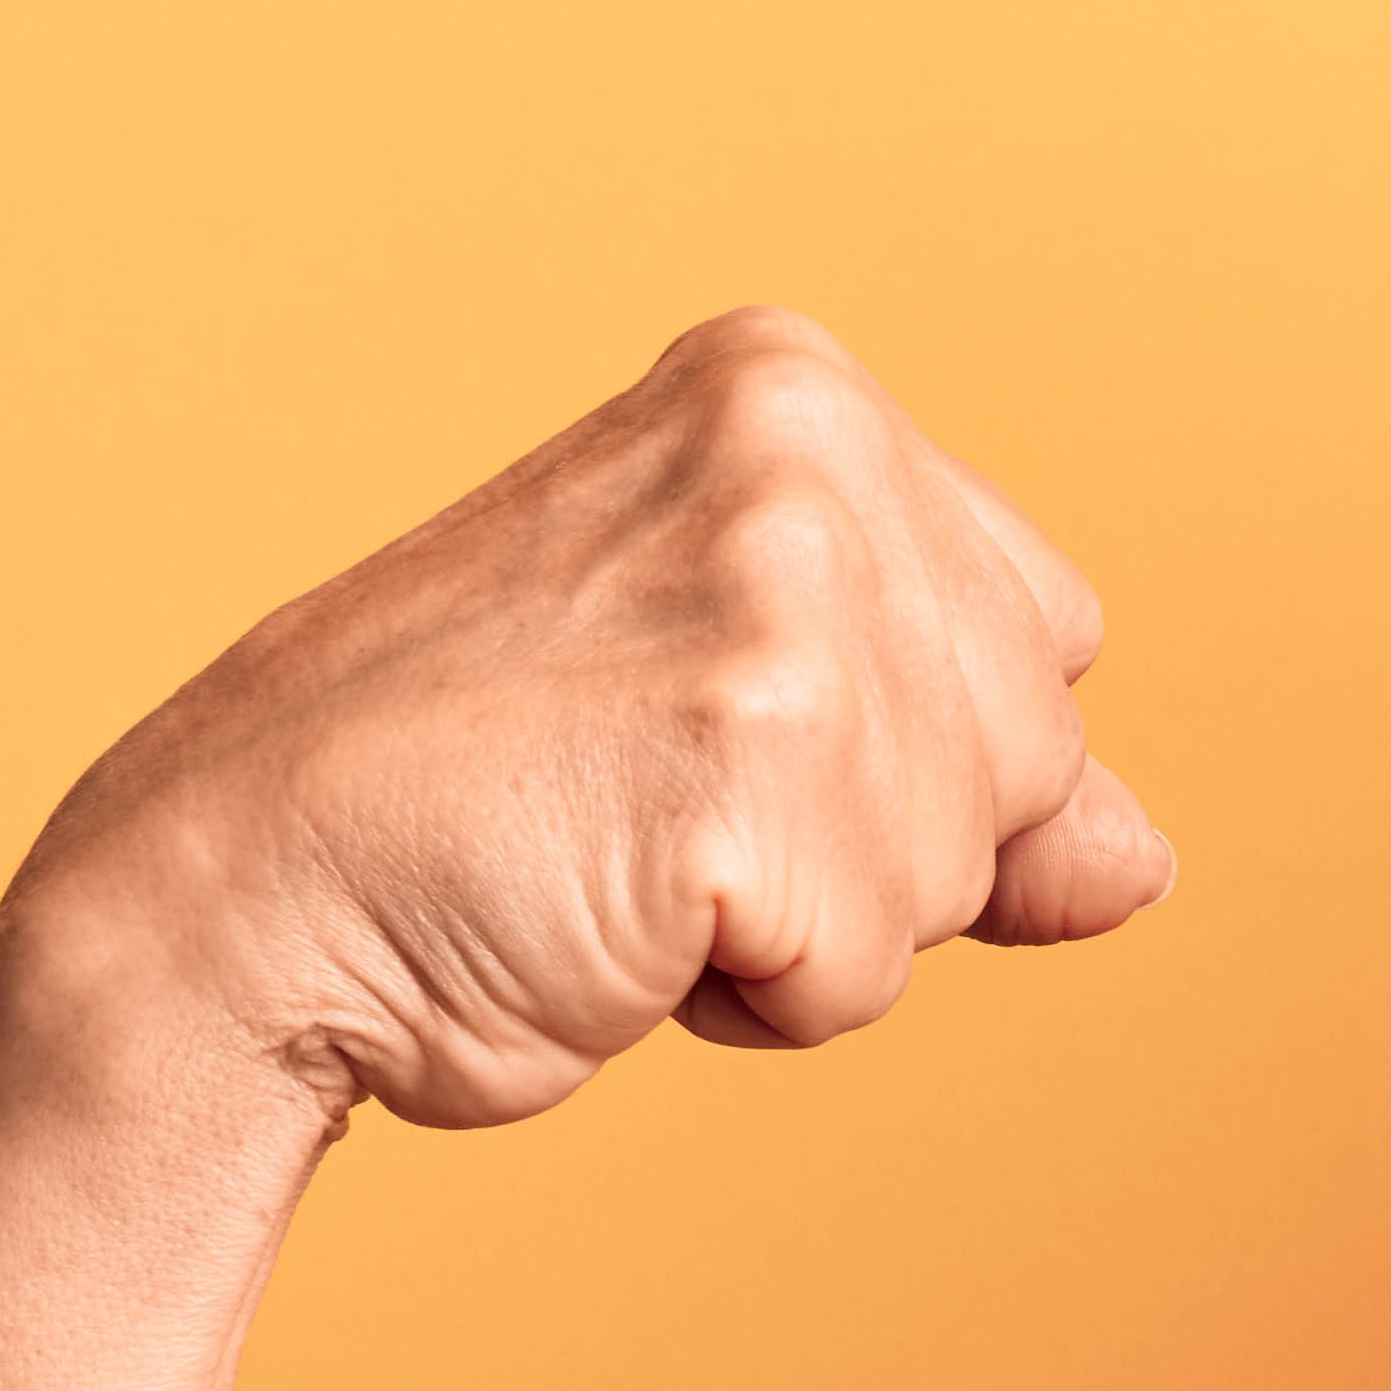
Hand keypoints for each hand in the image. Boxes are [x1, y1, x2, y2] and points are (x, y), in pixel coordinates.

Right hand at [4, 310, 1172, 1131]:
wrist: (243, 890)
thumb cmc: (488, 802)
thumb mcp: (760, 734)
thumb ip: (971, 772)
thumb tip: (1147, 862)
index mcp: (799, 390)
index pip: (1042, 634)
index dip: (901, 749)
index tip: (696, 725)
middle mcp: (806, 451)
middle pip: (1034, 752)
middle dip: (877, 841)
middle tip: (647, 803)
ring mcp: (782, 593)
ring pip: (966, 873)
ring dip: (815, 929)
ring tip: (623, 857)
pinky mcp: (749, 758)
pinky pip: (870, 971)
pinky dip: (759, 1001)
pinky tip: (611, 921)